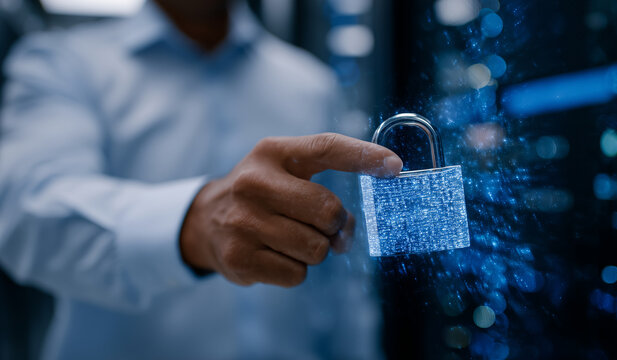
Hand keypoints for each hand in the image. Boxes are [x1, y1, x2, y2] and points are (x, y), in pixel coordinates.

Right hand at [179, 133, 401, 286]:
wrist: (206, 220)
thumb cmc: (261, 193)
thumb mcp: (284, 170)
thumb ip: (320, 185)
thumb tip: (349, 226)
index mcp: (272, 153)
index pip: (326, 147)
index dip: (364, 155)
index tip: (395, 166)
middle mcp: (254, 183)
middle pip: (328, 211)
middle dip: (334, 225)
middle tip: (322, 226)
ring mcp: (243, 222)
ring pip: (316, 249)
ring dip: (314, 250)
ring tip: (290, 238)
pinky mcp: (240, 258)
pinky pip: (297, 274)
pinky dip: (296, 270)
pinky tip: (275, 254)